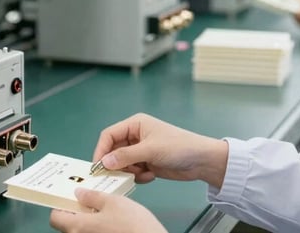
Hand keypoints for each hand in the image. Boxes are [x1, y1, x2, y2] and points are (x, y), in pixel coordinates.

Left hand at [49, 188, 165, 232]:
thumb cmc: (132, 223)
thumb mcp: (113, 202)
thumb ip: (93, 197)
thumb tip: (78, 193)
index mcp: (78, 226)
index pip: (55, 218)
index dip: (60, 206)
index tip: (70, 197)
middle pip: (68, 225)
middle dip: (75, 211)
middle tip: (88, 198)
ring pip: (82, 230)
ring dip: (87, 219)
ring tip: (102, 207)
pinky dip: (97, 227)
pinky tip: (111, 220)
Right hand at [93, 113, 227, 187]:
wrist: (201, 161)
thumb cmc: (178, 146)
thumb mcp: (150, 150)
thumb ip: (126, 156)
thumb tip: (104, 162)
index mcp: (135, 124)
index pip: (109, 135)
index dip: (101, 150)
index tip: (98, 166)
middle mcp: (136, 136)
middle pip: (114, 151)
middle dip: (116, 164)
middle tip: (118, 175)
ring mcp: (141, 150)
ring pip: (122, 164)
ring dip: (129, 171)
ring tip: (143, 172)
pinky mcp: (147, 163)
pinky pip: (133, 172)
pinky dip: (139, 176)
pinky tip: (151, 175)